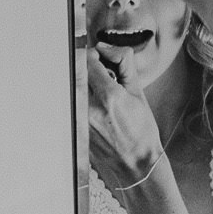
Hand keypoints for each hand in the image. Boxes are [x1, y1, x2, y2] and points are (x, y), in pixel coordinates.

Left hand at [84, 53, 164, 191]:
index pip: (88, 61)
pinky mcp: (74, 128)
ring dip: (81, 80)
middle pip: (74, 70)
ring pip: (71, 86)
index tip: (102, 58)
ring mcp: (79, 120)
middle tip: (99, 70)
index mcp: (109, 97)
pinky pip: (71, 102)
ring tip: (97, 88)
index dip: (95, 55)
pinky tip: (93, 103)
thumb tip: (109, 49)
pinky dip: (79, 96)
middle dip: (85, 65)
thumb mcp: (138, 93)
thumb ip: (124, 66)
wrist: (137, 164)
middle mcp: (90, 109)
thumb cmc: (141, 131)